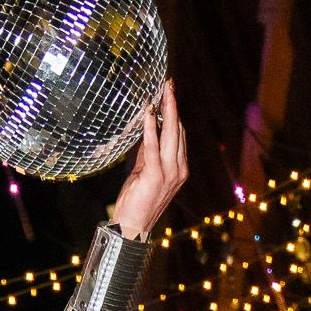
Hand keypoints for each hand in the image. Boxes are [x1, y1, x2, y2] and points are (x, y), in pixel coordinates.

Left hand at [109, 80, 187, 241]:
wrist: (132, 227)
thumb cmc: (136, 201)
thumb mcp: (143, 171)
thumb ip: (147, 152)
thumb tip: (147, 130)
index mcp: (179, 167)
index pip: (179, 134)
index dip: (174, 113)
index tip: (168, 94)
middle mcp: (179, 168)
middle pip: (178, 130)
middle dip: (173, 105)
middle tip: (169, 84)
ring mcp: (171, 173)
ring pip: (171, 135)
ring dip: (166, 110)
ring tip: (163, 91)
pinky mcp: (156, 176)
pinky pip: (154, 147)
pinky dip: (152, 128)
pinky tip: (149, 113)